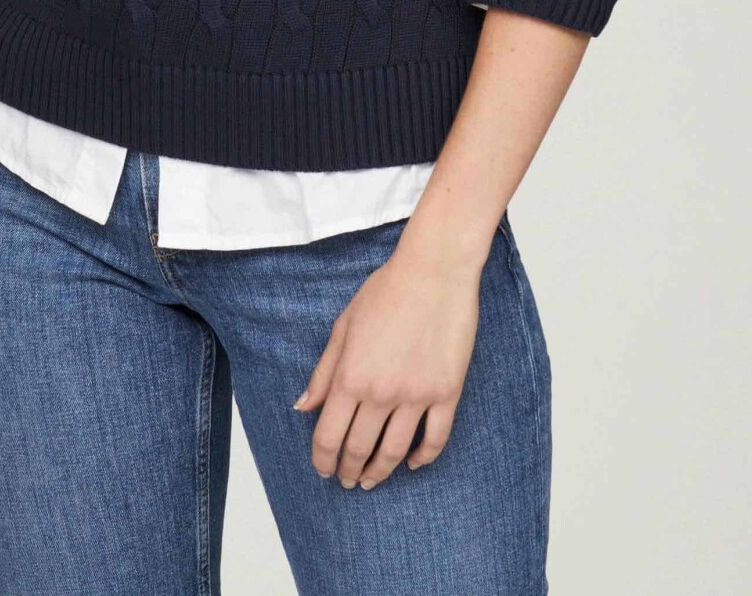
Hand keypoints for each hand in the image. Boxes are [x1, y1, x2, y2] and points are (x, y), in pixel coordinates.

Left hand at [293, 240, 481, 488]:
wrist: (434, 271)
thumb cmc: (386, 291)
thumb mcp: (344, 326)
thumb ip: (324, 371)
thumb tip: (303, 406)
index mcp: (350, 375)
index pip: (328, 435)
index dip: (323, 459)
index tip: (323, 469)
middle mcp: (381, 391)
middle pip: (360, 449)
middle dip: (349, 470)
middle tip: (347, 480)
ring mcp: (417, 394)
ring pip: (395, 450)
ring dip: (381, 472)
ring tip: (373, 480)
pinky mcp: (447, 392)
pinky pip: (435, 438)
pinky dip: (423, 457)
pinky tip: (414, 462)